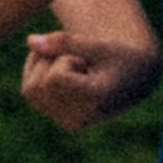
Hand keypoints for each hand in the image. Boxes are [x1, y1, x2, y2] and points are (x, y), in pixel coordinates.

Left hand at [21, 29, 161, 131]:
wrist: (133, 78)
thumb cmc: (121, 58)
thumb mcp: (100, 45)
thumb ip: (67, 41)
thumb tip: (29, 40)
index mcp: (95, 102)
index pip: (56, 78)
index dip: (67, 58)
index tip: (88, 61)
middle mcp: (79, 119)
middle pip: (40, 83)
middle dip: (54, 63)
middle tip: (82, 63)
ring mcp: (65, 122)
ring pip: (30, 89)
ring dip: (44, 67)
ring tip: (74, 66)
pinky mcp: (55, 117)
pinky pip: (29, 91)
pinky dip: (38, 72)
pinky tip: (61, 67)